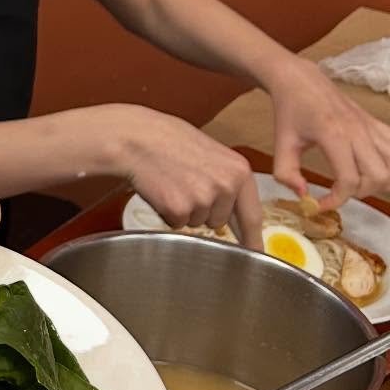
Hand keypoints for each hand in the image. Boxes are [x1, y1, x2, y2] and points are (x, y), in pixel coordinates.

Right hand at [115, 106, 260, 244]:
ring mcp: (203, 199)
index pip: (252, 216)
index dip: (252, 238)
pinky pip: (176, 223)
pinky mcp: (179, 210)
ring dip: (184, 210)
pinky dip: (167, 212)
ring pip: (196, 223)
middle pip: (219, 221)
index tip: (254, 252)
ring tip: (171, 182)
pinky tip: (161, 189)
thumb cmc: (169, 140)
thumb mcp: (211, 154)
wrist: (135, 137)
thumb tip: (236, 210)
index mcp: (239, 171)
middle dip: (204, 211)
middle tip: (185, 184)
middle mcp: (226, 186)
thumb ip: (228, 179)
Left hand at [264, 57, 389, 207]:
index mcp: (333, 135)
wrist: (300, 80)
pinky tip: (371, 169)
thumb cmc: (290, 111)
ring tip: (356, 181)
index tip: (319, 205)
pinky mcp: (375, 123)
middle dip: (360, 192)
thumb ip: (286, 173)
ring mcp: (370, 126)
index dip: (337, 200)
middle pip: (379, 176)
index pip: (349, 179)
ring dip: (378, 181)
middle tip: (340, 190)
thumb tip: (304, 196)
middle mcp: (358, 131)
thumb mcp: (281, 143)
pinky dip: (388, 164)